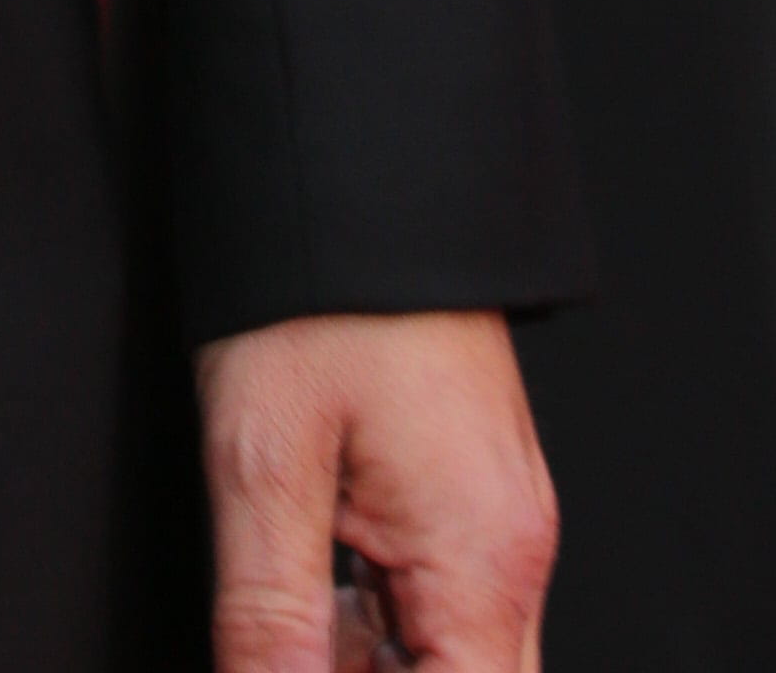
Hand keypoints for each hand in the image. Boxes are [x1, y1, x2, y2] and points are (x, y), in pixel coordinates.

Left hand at [199, 309, 554, 672]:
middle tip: (280, 634)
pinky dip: (367, 615)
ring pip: (440, 656)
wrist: (361, 153)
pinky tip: (306, 564)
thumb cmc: (320, 285)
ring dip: (356, 658)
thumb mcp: (263, 463)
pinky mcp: (469, 494)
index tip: (291, 670)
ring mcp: (496, 522)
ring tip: (287, 570)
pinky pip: (433, 601)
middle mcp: (512, 555)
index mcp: (482, 563)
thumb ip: (269, 624)